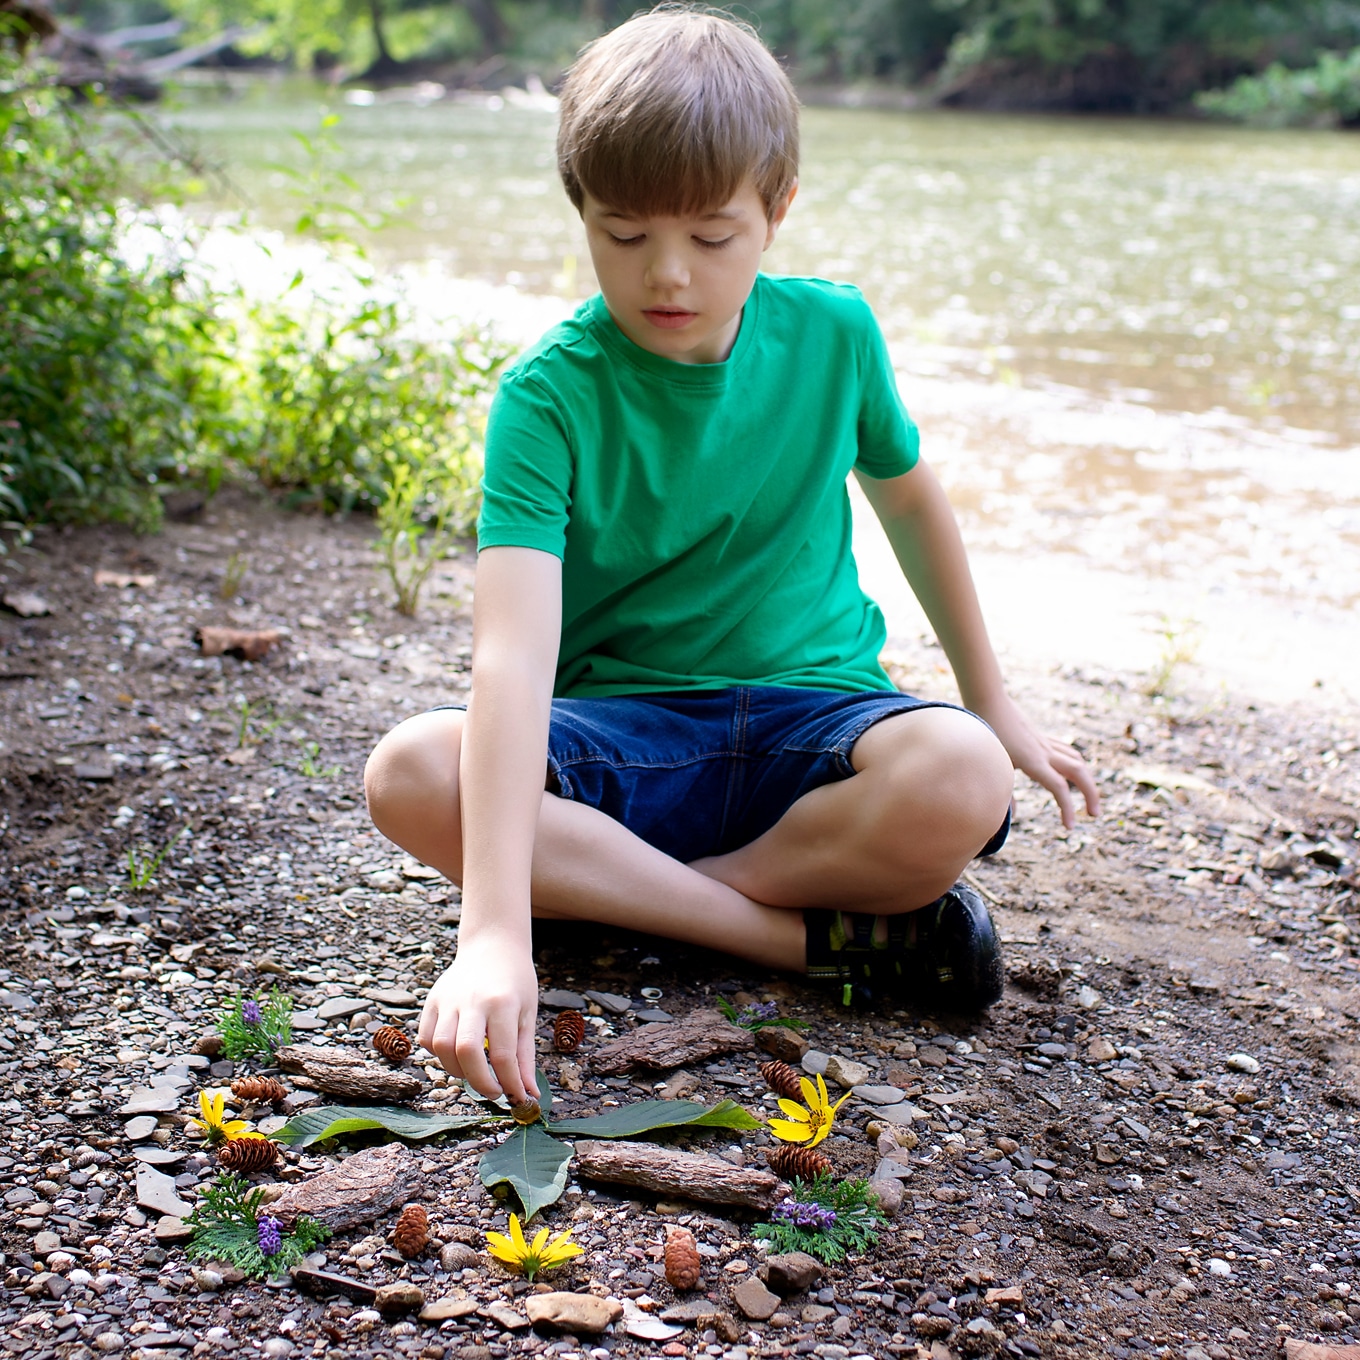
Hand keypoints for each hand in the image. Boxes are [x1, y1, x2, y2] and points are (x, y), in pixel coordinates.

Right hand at [417, 933, 539, 1104]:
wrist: (492, 944)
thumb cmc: (516, 980)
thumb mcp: (528, 1014)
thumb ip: (525, 1056)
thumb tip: (527, 1094)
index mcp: (502, 1002)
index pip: (502, 1054)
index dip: (509, 1084)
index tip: (516, 1098)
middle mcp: (472, 1000)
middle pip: (466, 1051)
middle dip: (479, 1082)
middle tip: (493, 1092)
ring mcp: (448, 999)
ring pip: (441, 1046)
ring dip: (456, 1070)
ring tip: (475, 1071)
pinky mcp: (432, 1000)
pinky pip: (427, 1037)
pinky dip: (439, 1054)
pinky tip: (456, 1054)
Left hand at [976, 693, 1099, 829]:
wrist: (987, 699)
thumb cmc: (984, 731)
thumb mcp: (991, 764)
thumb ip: (1001, 792)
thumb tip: (1011, 817)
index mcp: (1032, 760)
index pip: (1059, 787)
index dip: (1068, 808)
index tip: (1070, 828)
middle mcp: (1043, 751)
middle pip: (1079, 772)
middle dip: (1091, 793)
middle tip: (1094, 815)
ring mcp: (1044, 743)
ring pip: (1076, 760)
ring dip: (1086, 779)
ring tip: (1087, 797)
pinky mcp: (1040, 738)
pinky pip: (1066, 751)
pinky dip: (1076, 765)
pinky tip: (1072, 773)